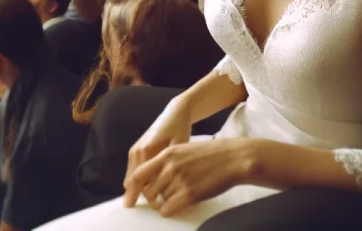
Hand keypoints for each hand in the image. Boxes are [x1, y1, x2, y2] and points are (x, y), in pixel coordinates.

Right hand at [123, 101, 191, 205]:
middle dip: (141, 194)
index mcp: (146, 151)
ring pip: (132, 178)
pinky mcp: (136, 149)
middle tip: (156, 200)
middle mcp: (137, 151)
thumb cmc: (180, 129)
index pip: (140, 183)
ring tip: (155, 192)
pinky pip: (134, 171)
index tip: (155, 203)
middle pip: (132, 183)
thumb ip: (167, 166)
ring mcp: (134, 150)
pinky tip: (154, 181)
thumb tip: (160, 186)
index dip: (146, 197)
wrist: (175, 112)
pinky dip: (141, 179)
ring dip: (140, 187)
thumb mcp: (178, 148)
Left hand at [123, 139, 244, 216]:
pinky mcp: (189, 194)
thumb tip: (154, 177)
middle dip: (152, 198)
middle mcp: (170, 166)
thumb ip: (168, 161)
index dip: (132, 188)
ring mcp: (179, 180)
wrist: (232, 158)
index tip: (129, 198)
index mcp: (167, 154)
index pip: (139, 174)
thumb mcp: (184, 149)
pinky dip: (169, 211)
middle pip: (149, 190)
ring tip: (177, 196)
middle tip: (160, 200)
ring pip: (160, 200)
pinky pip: (168, 208)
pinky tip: (176, 206)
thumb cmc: (210, 154)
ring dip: (165, 202)